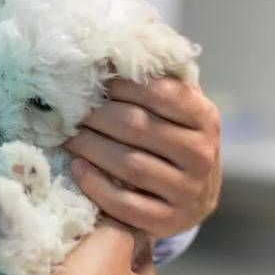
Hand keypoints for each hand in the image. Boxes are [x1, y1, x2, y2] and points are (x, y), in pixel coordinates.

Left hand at [65, 78, 220, 236]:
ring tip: (67, 136)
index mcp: (206, 118)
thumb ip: (160, 83)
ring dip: (91, 147)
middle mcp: (202, 155)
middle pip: (138, 127)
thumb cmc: (174, 143)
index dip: (124, 85)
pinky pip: (124, 203)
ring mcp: (187, 192)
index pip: (162, 93)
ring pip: (129, 165)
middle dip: (97, 116)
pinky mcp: (168, 222)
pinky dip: (95, 184)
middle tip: (70, 111)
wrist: (192, 199)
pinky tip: (77, 167)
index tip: (96, 81)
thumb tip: (117, 52)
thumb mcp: (179, 111)